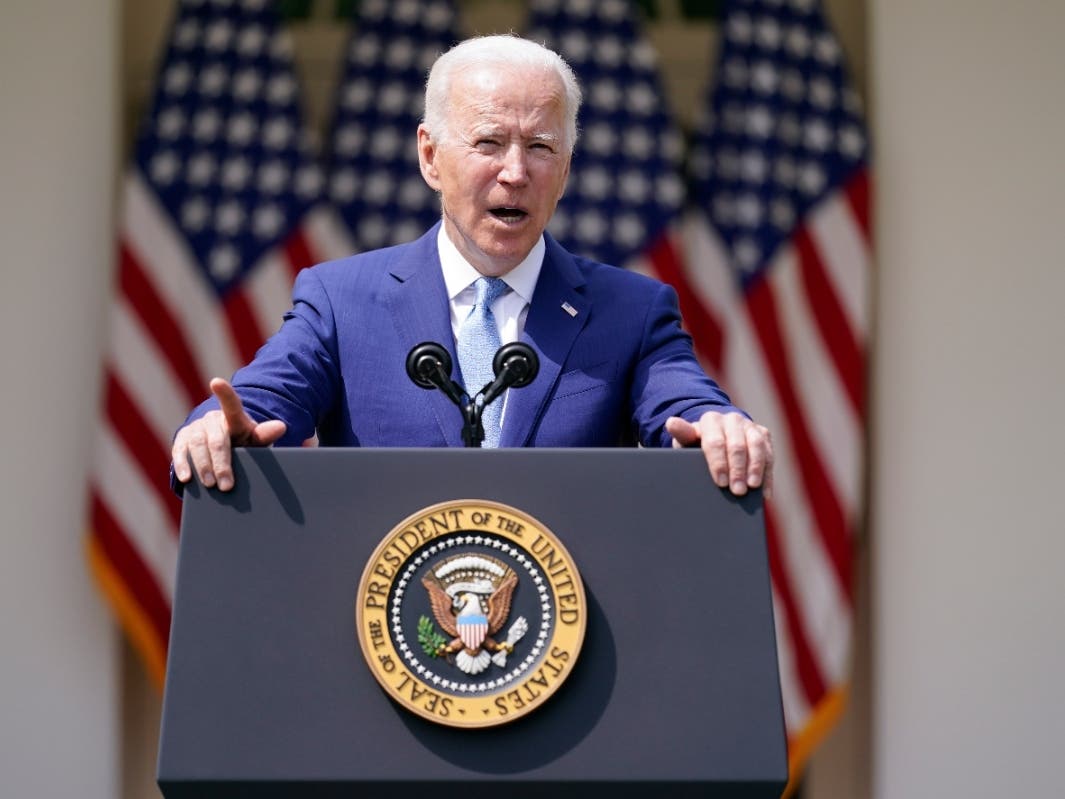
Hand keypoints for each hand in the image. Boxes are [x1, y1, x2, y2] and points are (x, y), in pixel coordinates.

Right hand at [171, 378, 286, 491]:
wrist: (221, 447)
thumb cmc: (242, 442)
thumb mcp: (255, 440)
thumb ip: (265, 434)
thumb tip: (281, 426)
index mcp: (233, 417)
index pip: (231, 404)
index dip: (224, 393)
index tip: (216, 382)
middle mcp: (212, 419)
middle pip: (217, 439)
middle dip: (221, 463)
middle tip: (226, 485)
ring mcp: (196, 428)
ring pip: (197, 445)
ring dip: (204, 466)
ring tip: (210, 485)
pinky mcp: (182, 439)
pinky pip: (180, 451)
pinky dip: (183, 465)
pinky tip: (187, 478)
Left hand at [666, 411, 773, 498]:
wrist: (718, 433)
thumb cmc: (698, 443)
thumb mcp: (687, 440)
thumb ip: (682, 434)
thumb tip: (671, 423)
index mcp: (711, 420)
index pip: (715, 441)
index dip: (718, 463)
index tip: (720, 482)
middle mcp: (732, 420)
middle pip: (737, 445)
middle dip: (737, 469)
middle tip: (737, 491)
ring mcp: (750, 427)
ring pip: (757, 446)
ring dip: (756, 468)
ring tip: (753, 488)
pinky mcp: (764, 436)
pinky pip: (770, 455)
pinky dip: (768, 475)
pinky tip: (765, 493)